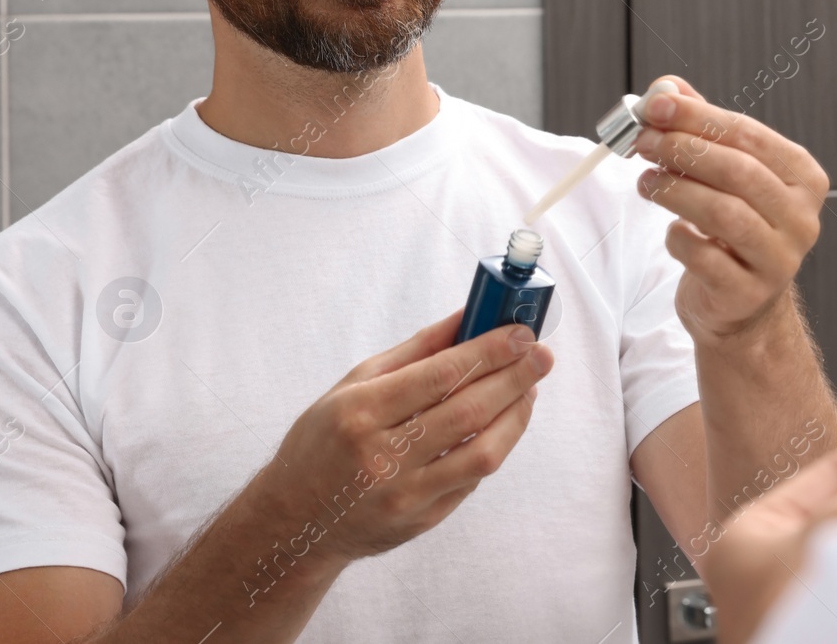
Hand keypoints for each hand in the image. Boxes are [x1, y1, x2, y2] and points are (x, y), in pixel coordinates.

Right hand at [250, 313, 552, 565]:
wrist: (295, 520)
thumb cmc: (325, 440)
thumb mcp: (355, 384)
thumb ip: (417, 349)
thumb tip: (468, 315)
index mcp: (361, 412)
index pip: (442, 374)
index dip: (490, 351)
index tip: (522, 333)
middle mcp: (383, 456)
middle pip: (469, 411)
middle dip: (515, 377)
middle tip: (541, 354)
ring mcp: (405, 495)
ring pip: (483, 452)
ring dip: (516, 415)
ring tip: (528, 388)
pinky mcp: (423, 521)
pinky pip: (473, 479)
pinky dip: (496, 444)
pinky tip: (503, 421)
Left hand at [633, 75, 828, 340]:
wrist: (742, 304)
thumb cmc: (733, 231)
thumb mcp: (725, 175)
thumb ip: (701, 128)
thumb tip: (667, 89)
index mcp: (802, 178)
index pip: (749, 134)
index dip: (698, 116)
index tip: (656, 105)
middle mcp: (801, 218)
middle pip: (738, 172)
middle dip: (682, 149)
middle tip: (642, 141)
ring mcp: (779, 259)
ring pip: (723, 214)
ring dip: (675, 191)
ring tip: (647, 182)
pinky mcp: (748, 293)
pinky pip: (704, 257)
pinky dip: (678, 238)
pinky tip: (673, 230)